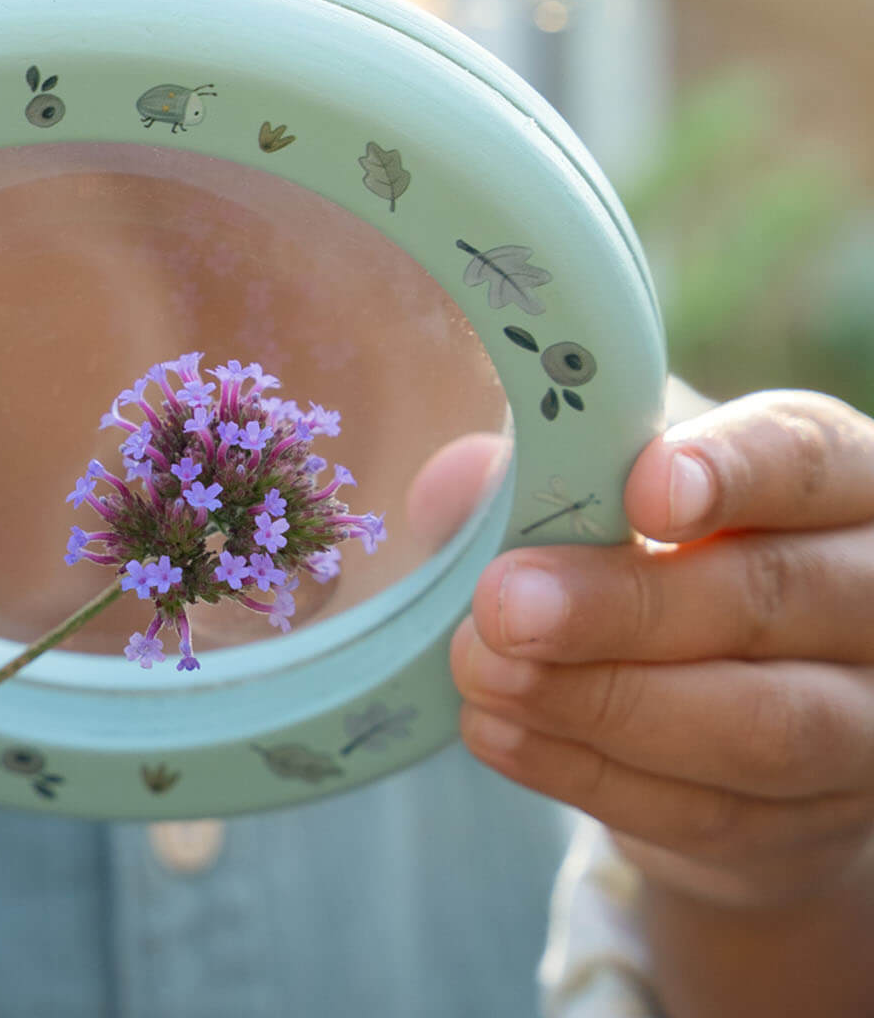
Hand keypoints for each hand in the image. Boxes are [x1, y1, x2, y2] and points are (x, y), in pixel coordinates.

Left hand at [452, 390, 873, 909]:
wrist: (729, 712)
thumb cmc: (659, 557)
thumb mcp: (609, 491)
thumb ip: (539, 474)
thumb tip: (452, 486)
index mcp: (840, 481)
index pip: (809, 461)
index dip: (732, 473)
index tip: (639, 489)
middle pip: (776, 596)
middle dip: (628, 605)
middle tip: (506, 604)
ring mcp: (863, 722)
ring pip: (758, 723)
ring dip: (600, 700)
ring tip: (483, 671)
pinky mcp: (809, 825)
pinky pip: (708, 809)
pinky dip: (586, 772)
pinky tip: (497, 731)